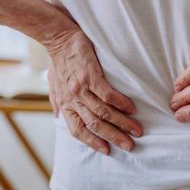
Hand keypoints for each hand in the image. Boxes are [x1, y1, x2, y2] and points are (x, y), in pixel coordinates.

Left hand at [46, 29, 142, 153]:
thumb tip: (60, 117)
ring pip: (103, 112)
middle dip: (113, 137)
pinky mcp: (91, 76)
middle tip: (130, 145)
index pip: (78, 130)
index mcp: (64, 105)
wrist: (58, 38)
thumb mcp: (53, 86)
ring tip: (137, 130)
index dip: (92, 142)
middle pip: (94, 125)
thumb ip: (59, 103)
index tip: (107, 151)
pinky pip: (107, 95)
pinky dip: (120, 103)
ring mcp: (81, 88)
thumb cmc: (57, 61)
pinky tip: (131, 109)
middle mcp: (73, 100)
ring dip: (122, 123)